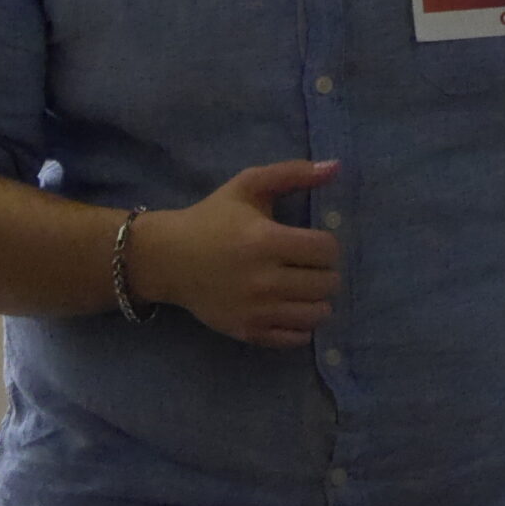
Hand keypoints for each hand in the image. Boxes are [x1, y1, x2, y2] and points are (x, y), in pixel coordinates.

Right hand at [128, 160, 340, 347]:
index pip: (327, 250)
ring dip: (318, 299)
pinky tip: (290, 307)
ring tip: (303, 287)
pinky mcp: (248, 332)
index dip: (327, 245)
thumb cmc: (212, 218)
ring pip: (317, 314)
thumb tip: (336, 167)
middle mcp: (263, 280)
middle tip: (308, 265)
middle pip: (327, 284)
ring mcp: (256, 310)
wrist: (168, 259)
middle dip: (325, 272)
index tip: (312, 243)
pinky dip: (301, 324)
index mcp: (265, 240)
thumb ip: (293, 173)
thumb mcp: (248, 185)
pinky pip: (296, 338)